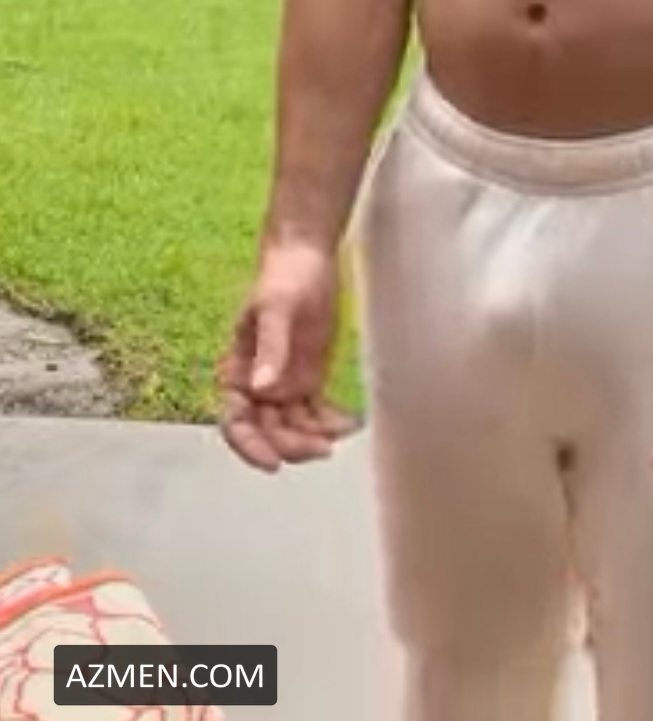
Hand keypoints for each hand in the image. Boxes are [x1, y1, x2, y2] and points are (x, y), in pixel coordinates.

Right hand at [217, 240, 358, 472]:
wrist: (308, 258)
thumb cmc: (283, 278)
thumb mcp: (275, 308)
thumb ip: (270, 347)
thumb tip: (262, 389)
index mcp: (239, 371)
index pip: (235, 421)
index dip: (250, 447)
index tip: (273, 462)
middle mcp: (259, 386)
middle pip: (268, 432)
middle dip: (292, 445)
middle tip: (323, 447)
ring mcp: (284, 386)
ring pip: (293, 429)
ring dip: (313, 438)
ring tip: (341, 431)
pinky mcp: (308, 380)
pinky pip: (316, 414)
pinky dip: (330, 424)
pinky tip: (348, 422)